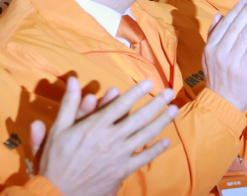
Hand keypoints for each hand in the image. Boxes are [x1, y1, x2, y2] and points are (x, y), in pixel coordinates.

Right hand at [36, 77, 176, 195]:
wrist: (56, 193)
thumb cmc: (55, 161)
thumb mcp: (58, 130)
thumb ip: (70, 104)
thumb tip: (75, 80)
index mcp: (95, 126)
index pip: (120, 105)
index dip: (136, 92)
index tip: (149, 82)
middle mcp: (110, 139)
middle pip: (139, 117)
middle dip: (156, 103)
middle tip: (169, 92)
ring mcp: (118, 155)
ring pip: (145, 135)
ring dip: (162, 121)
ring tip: (174, 109)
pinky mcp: (122, 171)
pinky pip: (143, 158)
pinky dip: (156, 149)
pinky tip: (166, 141)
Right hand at [203, 0, 246, 111]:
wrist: (222, 102)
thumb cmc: (217, 77)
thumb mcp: (208, 56)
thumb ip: (212, 35)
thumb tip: (217, 16)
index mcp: (210, 47)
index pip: (224, 24)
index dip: (236, 11)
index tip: (245, 0)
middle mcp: (219, 53)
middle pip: (235, 27)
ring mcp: (231, 61)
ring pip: (244, 35)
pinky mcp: (244, 70)